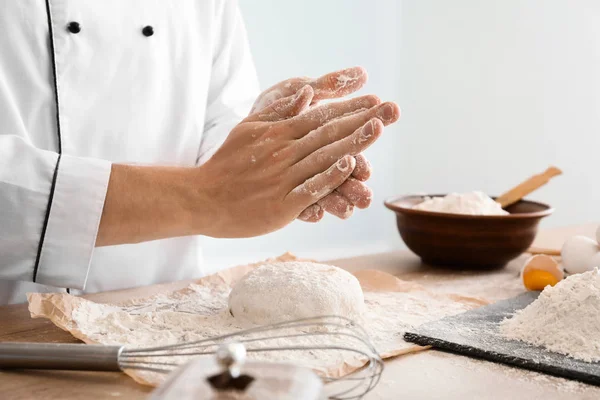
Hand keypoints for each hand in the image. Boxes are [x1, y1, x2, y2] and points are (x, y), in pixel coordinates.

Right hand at [193, 86, 399, 237]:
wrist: (201, 199)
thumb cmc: (226, 164)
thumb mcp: (248, 129)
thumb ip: (279, 111)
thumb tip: (308, 93)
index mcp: (276, 133)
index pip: (319, 116)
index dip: (349, 107)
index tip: (375, 100)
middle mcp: (281, 153)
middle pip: (327, 133)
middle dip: (361, 119)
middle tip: (390, 109)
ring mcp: (283, 179)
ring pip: (323, 158)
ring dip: (353, 142)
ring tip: (378, 128)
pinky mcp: (282, 205)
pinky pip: (311, 189)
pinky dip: (331, 176)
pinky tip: (350, 165)